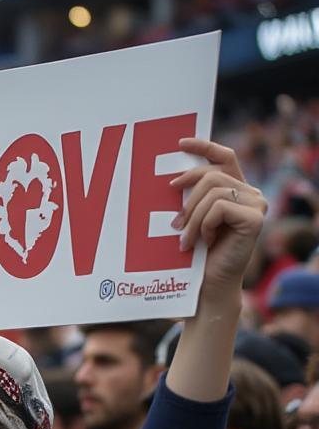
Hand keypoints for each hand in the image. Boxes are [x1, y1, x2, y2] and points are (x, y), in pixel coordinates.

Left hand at [171, 138, 266, 306]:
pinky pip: (220, 207)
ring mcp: (256, 204)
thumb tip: (172, 179)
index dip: (204, 147)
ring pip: (213, 191)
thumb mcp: (190, 220)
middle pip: (211, 176)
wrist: (209, 285)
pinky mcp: (255, 218)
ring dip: (192, 217)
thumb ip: (190, 199)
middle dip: (187, 198)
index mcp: (234, 190)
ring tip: (184, 239)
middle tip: (175, 223)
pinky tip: (203, 240)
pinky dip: (204, 224)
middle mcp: (250, 193)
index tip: (180, 144)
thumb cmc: (196, 256)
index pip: (224, 158)